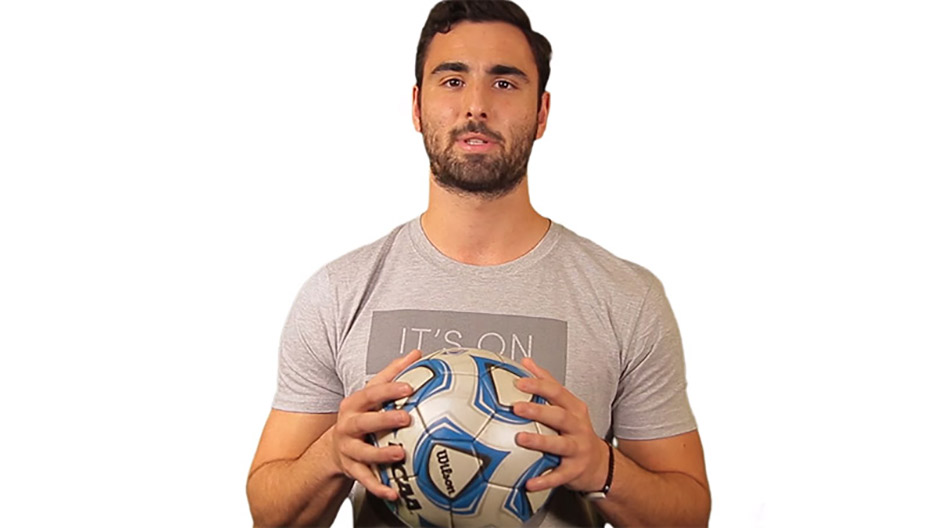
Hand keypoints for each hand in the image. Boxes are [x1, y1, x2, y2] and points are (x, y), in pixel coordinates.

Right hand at [329, 349, 420, 500]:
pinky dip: (379, 487)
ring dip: (381, 454)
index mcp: (355, 404)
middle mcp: (349, 425)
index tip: (408, 387)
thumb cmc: (360, 416)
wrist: (335, 448)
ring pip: (363, 453)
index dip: (389, 389)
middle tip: (405, 417)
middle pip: (364, 422)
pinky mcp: (352, 469)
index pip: (372, 393)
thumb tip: (417, 354)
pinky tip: (393, 493)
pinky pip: (366, 480)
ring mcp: (349, 449)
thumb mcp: (372, 393)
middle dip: (384, 419)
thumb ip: (393, 374)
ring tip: (400, 454)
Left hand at [512, 357, 609, 493]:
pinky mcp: (575, 470)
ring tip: (520, 439)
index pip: (557, 391)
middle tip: (516, 407)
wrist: (601, 463)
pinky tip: (528, 483)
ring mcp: (577, 448)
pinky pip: (558, 476)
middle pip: (558, 416)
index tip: (519, 381)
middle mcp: (577, 427)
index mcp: (573, 408)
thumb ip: (547, 383)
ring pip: (559, 445)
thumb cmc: (576, 430)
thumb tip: (526, 362)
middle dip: (538, 411)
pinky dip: (544, 480)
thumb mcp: (566, 404)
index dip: (538, 385)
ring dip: (539, 442)